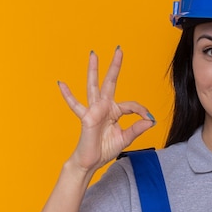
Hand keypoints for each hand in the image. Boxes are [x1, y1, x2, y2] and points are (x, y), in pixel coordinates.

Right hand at [57, 47, 154, 172]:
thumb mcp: (125, 138)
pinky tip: (61, 83)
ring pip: (94, 86)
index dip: (141, 111)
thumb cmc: (104, 149)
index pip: (131, 105)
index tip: (148, 119)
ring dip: (93, 70)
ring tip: (93, 54)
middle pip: (110, 83)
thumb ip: (137, 129)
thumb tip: (150, 120)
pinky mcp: (87, 118)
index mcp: (114, 111)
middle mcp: (104, 107)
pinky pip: (76, 105)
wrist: (90, 162)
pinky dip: (68, 95)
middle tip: (118, 50)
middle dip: (114, 66)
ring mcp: (94, 110)